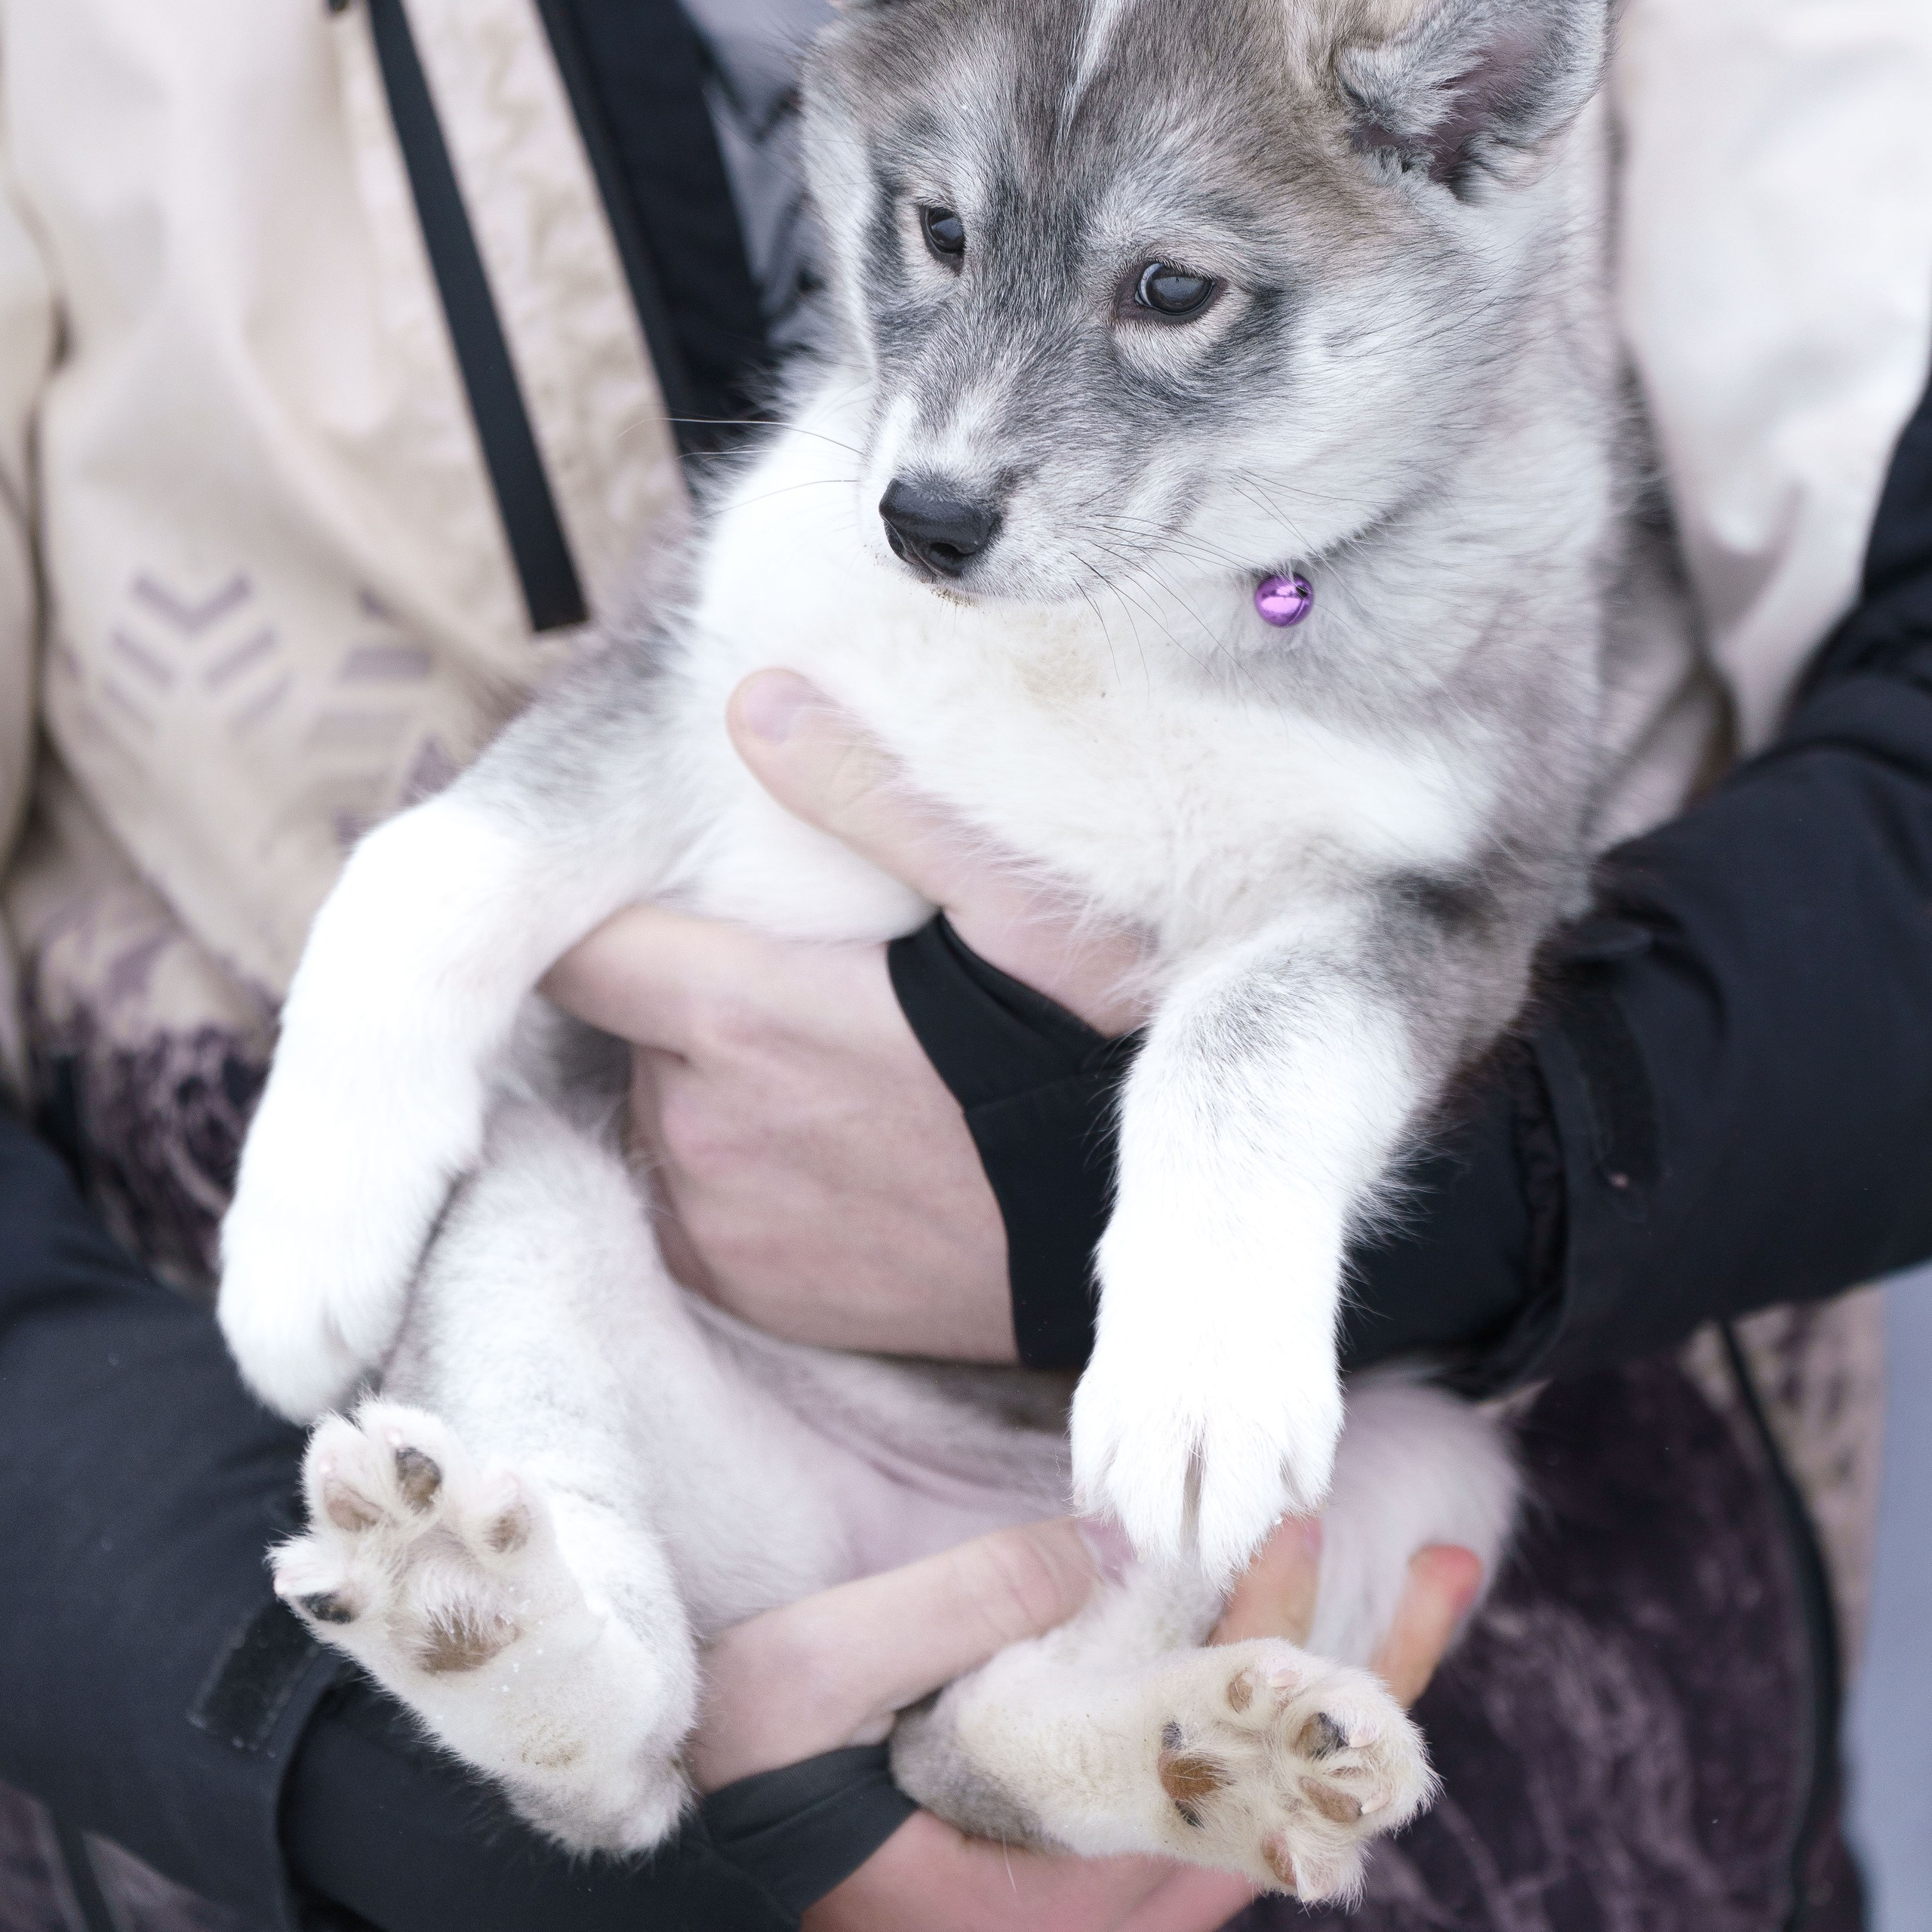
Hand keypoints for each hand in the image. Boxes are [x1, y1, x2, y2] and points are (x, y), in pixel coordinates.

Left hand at [543, 671, 1145, 1357]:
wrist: (1120, 1224)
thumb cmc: (1075, 1050)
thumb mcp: (1012, 895)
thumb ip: (873, 790)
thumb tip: (753, 702)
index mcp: (740, 1017)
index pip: (576, 948)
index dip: (597, 914)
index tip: (649, 897)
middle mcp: (702, 1129)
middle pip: (631, 1030)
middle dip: (686, 998)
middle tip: (793, 981)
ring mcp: (717, 1223)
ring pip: (659, 1116)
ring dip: (707, 1087)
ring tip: (825, 1074)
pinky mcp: (744, 1291)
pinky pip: (687, 1207)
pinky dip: (727, 1174)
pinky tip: (823, 1153)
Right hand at [691, 1512, 1481, 1931]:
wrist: (698, 1850)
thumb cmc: (746, 1769)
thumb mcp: (825, 1668)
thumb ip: (969, 1605)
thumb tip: (1124, 1541)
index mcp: (1036, 1891)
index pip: (1211, 1781)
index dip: (1272, 1653)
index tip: (1296, 1531)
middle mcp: (1086, 1918)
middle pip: (1282, 1816)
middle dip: (1372, 1684)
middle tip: (1448, 1567)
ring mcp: (1088, 1900)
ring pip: (1259, 1820)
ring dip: (1339, 1711)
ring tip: (1413, 1605)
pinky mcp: (1073, 1865)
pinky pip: (1208, 1814)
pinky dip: (1269, 1734)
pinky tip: (1295, 1660)